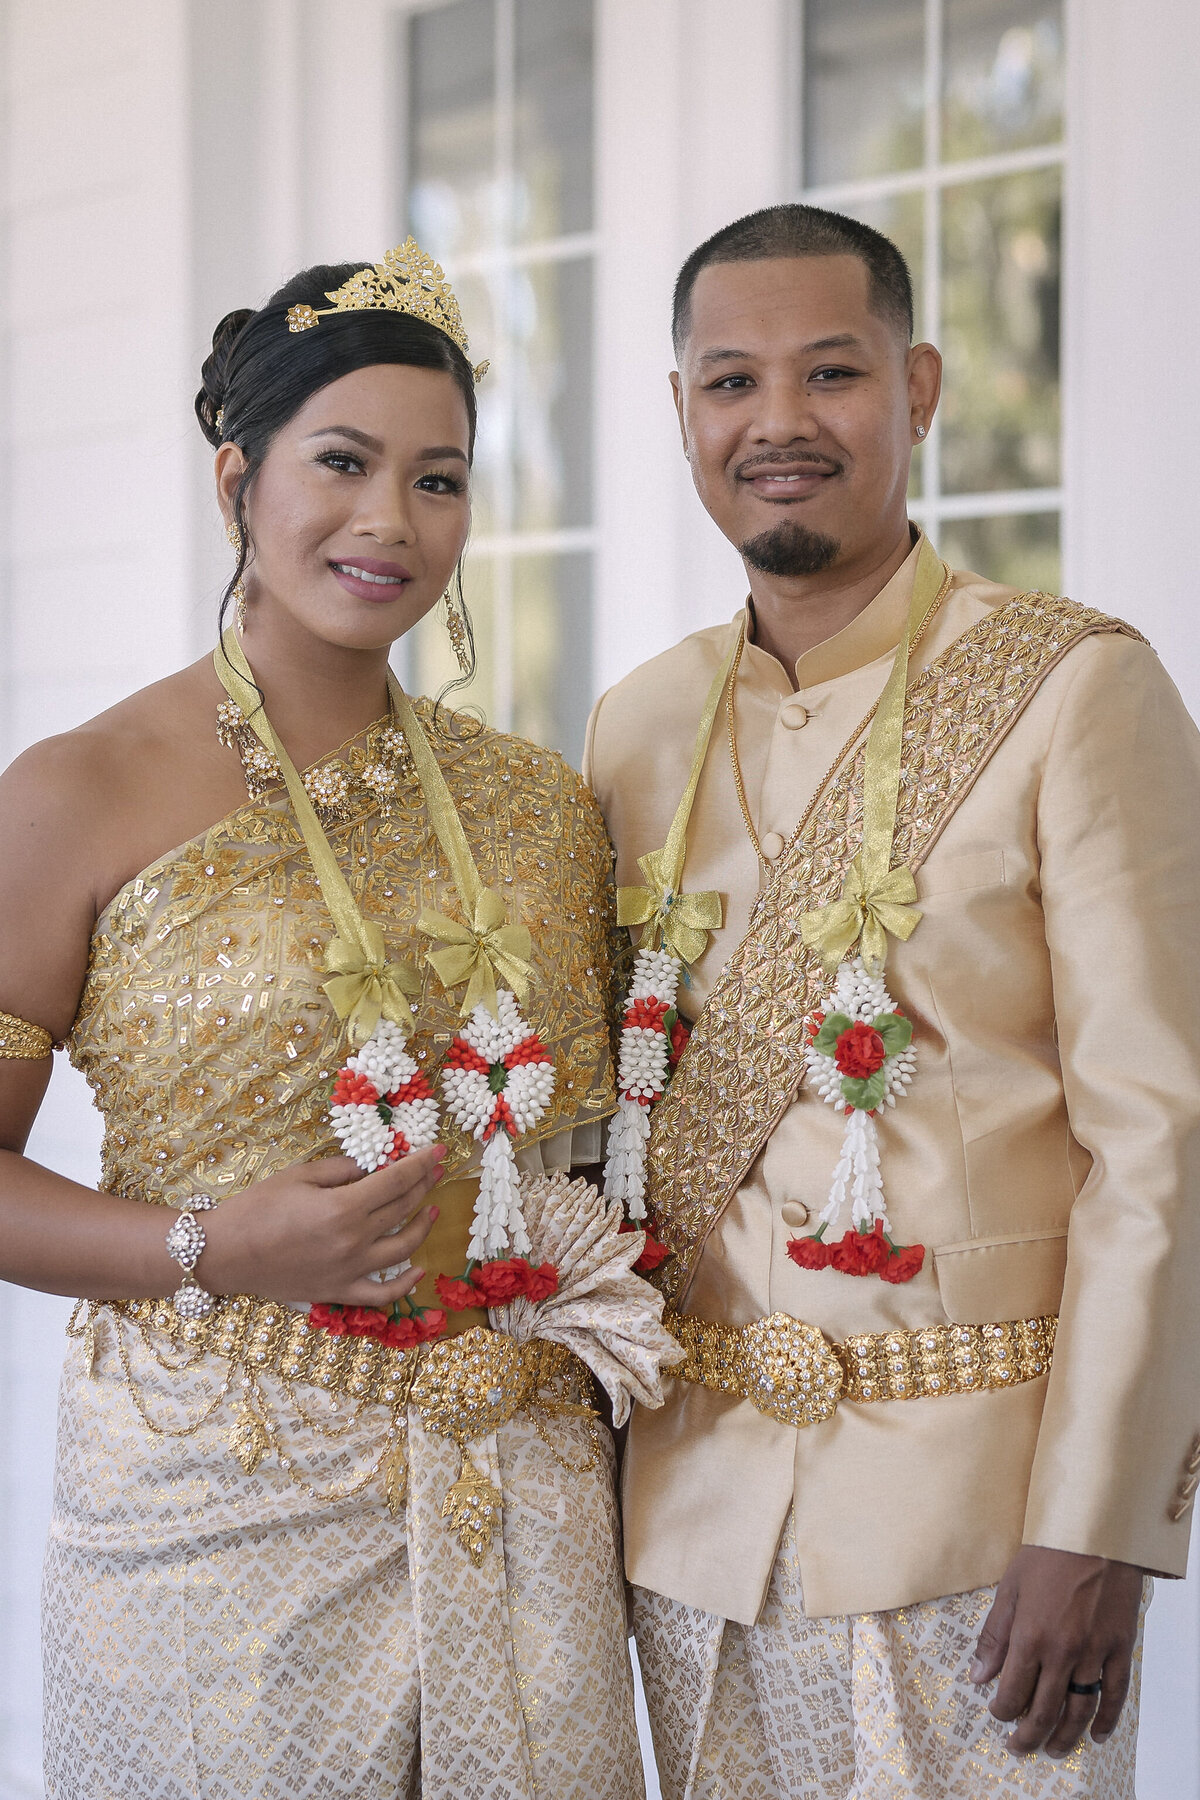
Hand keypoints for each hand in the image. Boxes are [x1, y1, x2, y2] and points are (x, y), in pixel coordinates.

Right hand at [199, 1145, 445, 1307]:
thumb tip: (372, 1166)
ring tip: (431, 1211)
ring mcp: (349, 1270)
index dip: (421, 1163)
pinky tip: (417, 1269)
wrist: (224, 1253)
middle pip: (402, 1209)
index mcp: (343, 1207)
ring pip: (402, 1249)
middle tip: (435, 1171)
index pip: (397, 1181)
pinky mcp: (339, 1291)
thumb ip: (342, 1169)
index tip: (439, 1151)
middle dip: (424, 1186)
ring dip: (422, 1227)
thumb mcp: (299, 1175)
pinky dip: (405, 1283)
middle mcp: (353, 1241)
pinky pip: (382, 1293)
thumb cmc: (256, 1208)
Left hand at [969, 1545, 1142, 1757]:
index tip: (997, 1714)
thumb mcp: (1010, 1588)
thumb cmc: (1049, 1554)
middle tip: (1019, 1747)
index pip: (1013, 1691)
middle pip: (1044, 1709)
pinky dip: (1106, 1720)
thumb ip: (995, 1636)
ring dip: (1064, 1736)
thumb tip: (977, 1675)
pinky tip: (1097, 1735)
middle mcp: (1062, 1652)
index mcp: (1030, 1636)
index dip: (1003, 1710)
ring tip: (1052, 1750)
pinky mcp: (1121, 1648)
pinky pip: (1115, 1694)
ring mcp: (1095, 1653)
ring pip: (1079, 1710)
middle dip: (1028, 1734)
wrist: (1096, 1532)